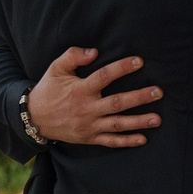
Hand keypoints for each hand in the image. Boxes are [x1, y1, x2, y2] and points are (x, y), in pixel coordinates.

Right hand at [27, 46, 162, 146]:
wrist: (34, 118)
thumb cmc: (48, 90)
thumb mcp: (56, 68)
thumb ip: (73, 56)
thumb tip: (94, 51)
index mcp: (80, 89)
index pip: (105, 76)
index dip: (122, 68)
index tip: (139, 62)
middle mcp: (87, 108)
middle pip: (117, 103)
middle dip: (139, 98)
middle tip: (158, 93)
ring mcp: (89, 125)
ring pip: (117, 124)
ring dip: (138, 122)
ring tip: (157, 119)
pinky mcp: (89, 138)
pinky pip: (110, 141)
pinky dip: (127, 142)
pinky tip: (143, 139)